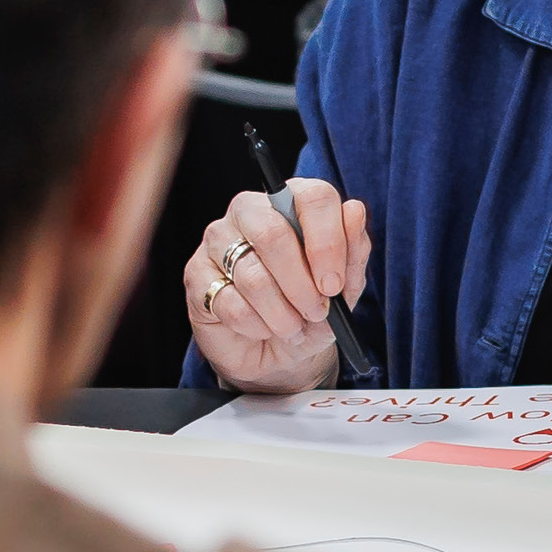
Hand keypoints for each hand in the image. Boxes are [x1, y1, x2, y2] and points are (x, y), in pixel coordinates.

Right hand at [184, 179, 371, 392]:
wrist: (279, 355)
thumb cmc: (310, 311)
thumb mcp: (345, 287)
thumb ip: (353, 250)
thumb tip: (355, 210)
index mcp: (291, 202)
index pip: (312, 196)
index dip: (327, 242)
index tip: (333, 284)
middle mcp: (251, 211)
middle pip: (273, 233)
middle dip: (301, 284)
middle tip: (317, 311)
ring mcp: (217, 240)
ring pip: (253, 276)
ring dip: (281, 313)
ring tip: (293, 327)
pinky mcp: (197, 274)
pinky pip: (229, 302)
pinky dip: (256, 325)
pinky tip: (264, 329)